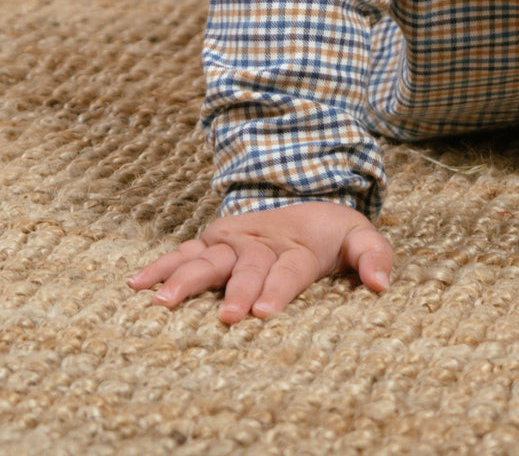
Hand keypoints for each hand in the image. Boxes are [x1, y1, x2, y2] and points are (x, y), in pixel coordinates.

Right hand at [129, 202, 393, 321]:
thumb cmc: (330, 234)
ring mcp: (232, 240)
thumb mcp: (360, 237)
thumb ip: (374, 256)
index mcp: (297, 245)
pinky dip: (160, 266)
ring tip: (163, 302)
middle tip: (226, 315)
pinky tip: (136, 284)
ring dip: (186, 279)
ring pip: (208, 259)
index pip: (288, 270)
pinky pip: (182, 253)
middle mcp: (260, 241)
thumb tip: (381, 284)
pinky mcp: (212, 242)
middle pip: (246, 267)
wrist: (303, 202)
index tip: (264, 312)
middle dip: (235, 290)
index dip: (277, 290)